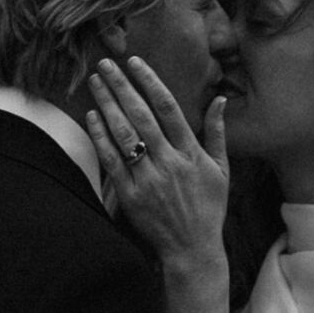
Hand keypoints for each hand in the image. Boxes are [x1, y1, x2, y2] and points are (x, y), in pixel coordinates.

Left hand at [85, 56, 228, 270]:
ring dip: (108, 105)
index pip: (168, 108)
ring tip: (96, 82)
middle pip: (141, 115)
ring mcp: (149, 180)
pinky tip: (92, 116)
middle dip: (122, 86)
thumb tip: (220, 99)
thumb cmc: (209, 209)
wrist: (193, 250)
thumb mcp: (221, 171)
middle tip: (106, 63)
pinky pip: (112, 161)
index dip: (149, 82)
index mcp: (191, 153)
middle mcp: (169, 163)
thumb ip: (218, 133)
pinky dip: (101, 137)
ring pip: (124, 134)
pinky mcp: (131, 196)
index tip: (135, 63)